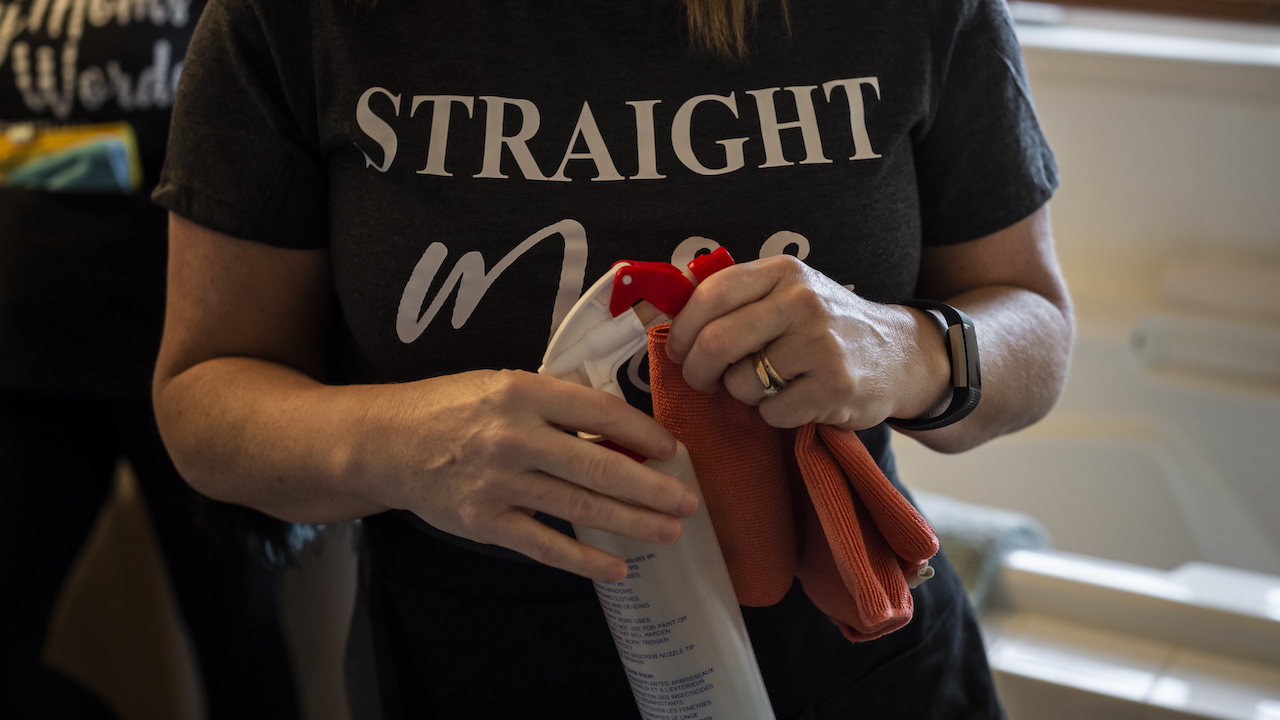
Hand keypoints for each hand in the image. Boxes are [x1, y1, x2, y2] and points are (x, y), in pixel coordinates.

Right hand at [354, 369, 698, 581]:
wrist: (385, 442)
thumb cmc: (451, 408)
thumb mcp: (502, 383)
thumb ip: (556, 399)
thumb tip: (618, 422)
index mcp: (521, 392)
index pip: (597, 411)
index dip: (642, 432)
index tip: (672, 450)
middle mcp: (512, 435)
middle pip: (596, 464)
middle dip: (650, 487)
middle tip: (688, 502)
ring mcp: (496, 482)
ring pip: (578, 505)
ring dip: (630, 522)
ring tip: (668, 532)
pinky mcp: (483, 521)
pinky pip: (544, 544)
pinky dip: (583, 559)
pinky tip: (617, 568)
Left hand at [665, 255, 948, 430]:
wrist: (902, 354)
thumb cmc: (828, 325)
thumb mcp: (790, 292)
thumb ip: (738, 298)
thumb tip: (664, 314)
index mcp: (784, 273)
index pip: (710, 294)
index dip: (681, 327)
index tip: (677, 348)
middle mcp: (803, 302)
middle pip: (716, 341)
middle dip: (697, 369)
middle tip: (702, 380)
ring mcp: (821, 345)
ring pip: (743, 383)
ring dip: (743, 394)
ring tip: (768, 384)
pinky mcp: (835, 387)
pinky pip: (773, 412)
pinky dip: (774, 414)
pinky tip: (797, 399)